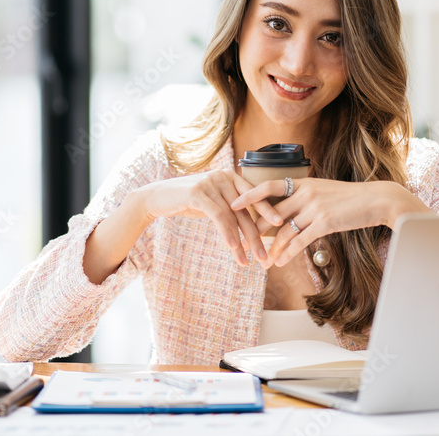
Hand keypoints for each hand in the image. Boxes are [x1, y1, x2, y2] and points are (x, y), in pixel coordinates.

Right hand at [135, 169, 283, 266]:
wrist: (158, 197)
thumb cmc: (188, 201)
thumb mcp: (213, 202)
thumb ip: (231, 207)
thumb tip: (251, 225)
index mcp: (231, 177)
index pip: (255, 195)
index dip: (268, 210)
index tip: (281, 226)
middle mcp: (224, 176)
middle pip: (246, 210)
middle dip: (257, 235)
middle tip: (265, 256)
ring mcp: (211, 183)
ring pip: (233, 216)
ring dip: (241, 242)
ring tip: (247, 261)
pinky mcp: (199, 192)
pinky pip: (219, 216)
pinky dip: (227, 234)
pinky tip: (232, 249)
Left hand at [230, 178, 430, 268]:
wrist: (377, 200)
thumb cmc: (352, 198)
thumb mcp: (325, 191)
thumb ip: (306, 197)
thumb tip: (289, 209)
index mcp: (304, 183)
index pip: (269, 186)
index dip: (249, 195)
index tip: (233, 204)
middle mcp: (306, 192)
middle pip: (272, 213)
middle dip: (255, 229)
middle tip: (243, 242)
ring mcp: (314, 207)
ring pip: (284, 230)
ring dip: (272, 248)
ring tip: (262, 261)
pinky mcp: (324, 222)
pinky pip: (299, 240)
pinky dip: (287, 253)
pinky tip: (280, 262)